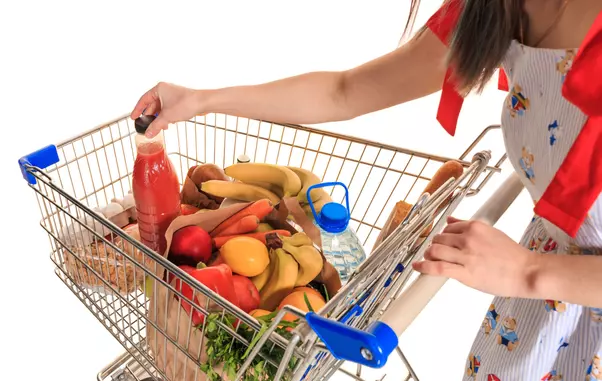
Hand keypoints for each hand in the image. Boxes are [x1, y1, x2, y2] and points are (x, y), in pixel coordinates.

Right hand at [130, 82, 202, 137]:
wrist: (203, 103)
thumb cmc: (185, 104)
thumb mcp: (167, 117)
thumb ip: (155, 126)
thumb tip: (148, 134)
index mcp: (159, 89)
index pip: (143, 100)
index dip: (137, 110)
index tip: (133, 118)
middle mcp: (165, 90)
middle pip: (152, 105)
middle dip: (151, 117)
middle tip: (147, 126)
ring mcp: (172, 95)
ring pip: (161, 108)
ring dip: (160, 118)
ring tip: (159, 128)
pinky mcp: (179, 101)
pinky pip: (169, 109)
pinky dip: (167, 117)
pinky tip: (168, 124)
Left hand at [412, 216, 538, 297]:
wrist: (527, 271)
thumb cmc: (513, 256)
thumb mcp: (491, 232)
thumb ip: (468, 226)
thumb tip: (450, 220)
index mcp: (475, 226)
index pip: (448, 227)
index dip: (442, 236)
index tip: (439, 242)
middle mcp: (468, 238)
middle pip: (439, 239)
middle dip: (434, 245)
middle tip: (434, 252)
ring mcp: (466, 255)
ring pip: (435, 250)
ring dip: (428, 255)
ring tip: (429, 259)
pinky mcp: (465, 272)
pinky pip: (437, 268)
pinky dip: (423, 266)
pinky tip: (418, 267)